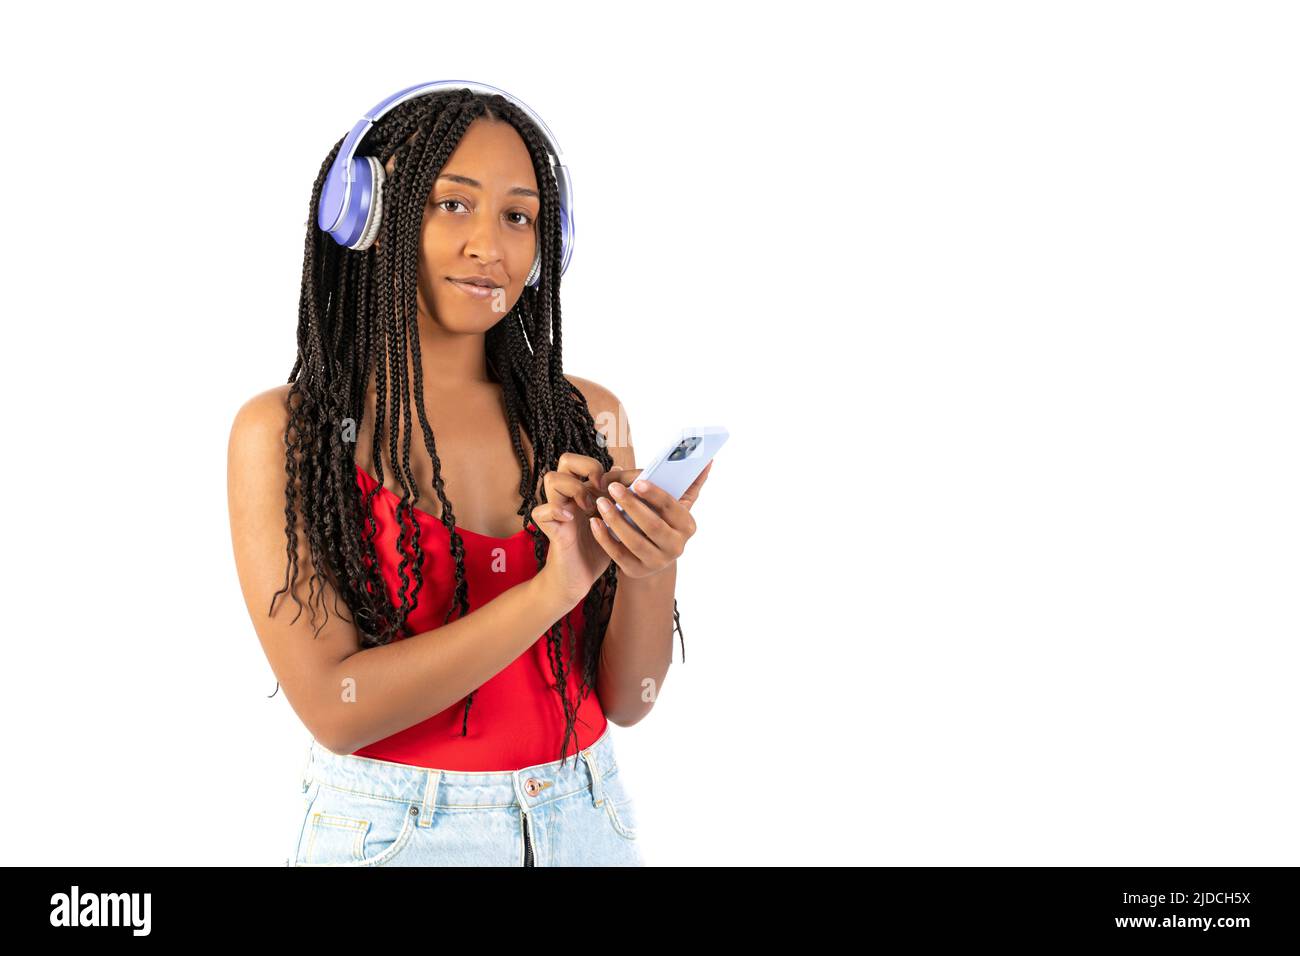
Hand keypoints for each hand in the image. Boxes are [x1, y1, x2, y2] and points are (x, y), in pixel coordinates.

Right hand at [531, 453, 616, 605]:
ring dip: (574, 488)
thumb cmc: (598, 549)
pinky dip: (556, 511)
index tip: (623, 483)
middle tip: (602, 487)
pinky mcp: (550, 528)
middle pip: (566, 460)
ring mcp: (557, 511)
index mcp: (583, 492)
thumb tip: (633, 479)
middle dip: (587, 467)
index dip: (603, 466)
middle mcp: (568, 497)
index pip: (586, 462)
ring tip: (590, 507)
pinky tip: (571, 519)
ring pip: (551, 478)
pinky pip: (540, 511)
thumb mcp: (615, 523)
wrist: (579, 578)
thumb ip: (621, 502)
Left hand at [588, 460, 712, 578]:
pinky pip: (618, 554)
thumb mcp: (677, 506)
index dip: (655, 495)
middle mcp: (676, 546)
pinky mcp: (636, 570)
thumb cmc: (663, 521)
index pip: (672, 508)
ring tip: (601, 502)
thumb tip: (708, 461)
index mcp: (687, 526)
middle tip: (613, 487)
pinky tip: (594, 522)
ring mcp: (657, 561)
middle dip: (632, 505)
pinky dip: (604, 538)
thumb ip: (691, 484)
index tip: (638, 481)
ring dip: (615, 520)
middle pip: (653, 525)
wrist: (652, 557)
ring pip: (634, 541)